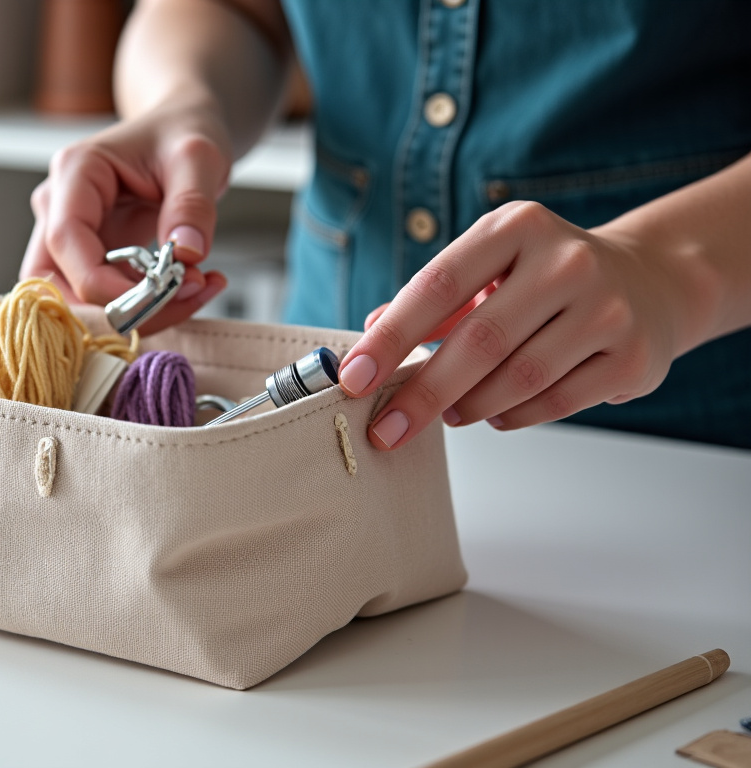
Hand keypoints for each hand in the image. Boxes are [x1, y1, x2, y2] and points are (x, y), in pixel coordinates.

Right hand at [20, 106, 229, 333]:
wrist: (180, 130)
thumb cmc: (180, 132)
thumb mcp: (198, 157)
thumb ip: (192, 204)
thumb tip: (187, 255)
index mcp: (76, 172)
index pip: (66, 241)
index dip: (102, 282)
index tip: (156, 296)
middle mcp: (59, 206)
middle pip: (55, 281)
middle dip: (114, 307)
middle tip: (180, 299)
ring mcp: (68, 233)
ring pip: (72, 298)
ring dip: (129, 313)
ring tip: (191, 291)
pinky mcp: (87, 255)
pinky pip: (100, 296)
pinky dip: (141, 305)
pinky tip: (186, 288)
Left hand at [337, 200, 707, 449]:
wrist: (648, 281)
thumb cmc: (547, 278)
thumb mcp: (488, 266)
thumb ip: (428, 300)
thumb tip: (369, 335)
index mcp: (517, 227)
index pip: (438, 285)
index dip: (391, 337)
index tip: (354, 377)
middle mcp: (566, 261)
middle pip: (479, 341)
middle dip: (423, 393)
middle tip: (387, 427)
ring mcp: (608, 308)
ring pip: (519, 378)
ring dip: (470, 406)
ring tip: (450, 411)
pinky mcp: (633, 356)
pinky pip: (555, 402)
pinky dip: (512, 415)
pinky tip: (496, 412)